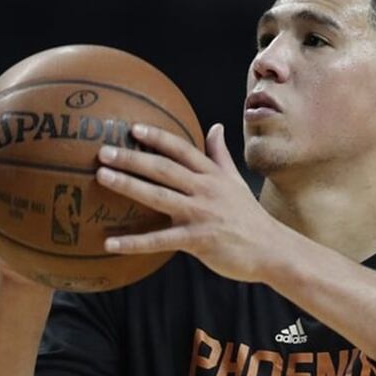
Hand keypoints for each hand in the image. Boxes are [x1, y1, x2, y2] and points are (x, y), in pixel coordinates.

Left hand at [95, 123, 284, 282]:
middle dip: (132, 157)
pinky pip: (160, 241)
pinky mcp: (198, 240)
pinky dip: (134, 243)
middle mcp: (205, 189)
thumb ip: (220, 155)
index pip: (181, 149)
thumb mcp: (235, 181)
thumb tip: (215, 126)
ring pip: (159, 196)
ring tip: (102, 177)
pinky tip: (110, 243)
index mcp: (212, 175)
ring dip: (129, 185)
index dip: (157, 137)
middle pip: (164, 168)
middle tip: (103, 150)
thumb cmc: (248, 216)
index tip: (132, 128)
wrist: (272, 249)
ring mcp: (201, 214)